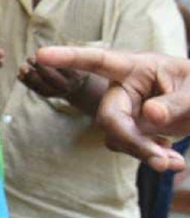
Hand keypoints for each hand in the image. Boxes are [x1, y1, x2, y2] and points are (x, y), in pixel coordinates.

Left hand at [17, 57, 86, 98]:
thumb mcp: (78, 58)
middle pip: (51, 77)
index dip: (50, 59)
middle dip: (39, 67)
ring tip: (22, 67)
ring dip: (30, 76)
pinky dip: (26, 82)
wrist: (76, 87)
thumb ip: (71, 51)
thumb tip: (66, 42)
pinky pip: (35, 89)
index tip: (39, 52)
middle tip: (30, 58)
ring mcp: (56, 92)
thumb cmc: (74, 65)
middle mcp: (67, 85)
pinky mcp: (47, 95)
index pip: (63, 67)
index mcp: (76, 75)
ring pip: (41, 85)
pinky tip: (20, 74)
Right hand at [35, 46, 189, 170]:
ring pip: (115, 135)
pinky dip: (147, 156)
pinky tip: (170, 160)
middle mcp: (123, 87)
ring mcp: (124, 108)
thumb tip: (150, 116)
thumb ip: (175, 103)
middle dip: (130, 140)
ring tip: (173, 162)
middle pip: (108, 115)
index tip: (41, 55)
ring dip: (142, 152)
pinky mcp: (129, 127)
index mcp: (135, 67)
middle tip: (161, 161)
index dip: (68, 57)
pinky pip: (126, 145)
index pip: (97, 61)